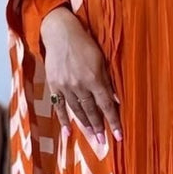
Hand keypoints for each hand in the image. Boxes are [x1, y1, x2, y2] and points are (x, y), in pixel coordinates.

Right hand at [40, 8, 121, 144]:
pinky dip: (64, 120)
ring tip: (93, 137)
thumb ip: (107, 81)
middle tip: (104, 141)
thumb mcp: (102, 59)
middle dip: (99, 127)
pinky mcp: (54, 85)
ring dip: (86, 125)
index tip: (118, 136)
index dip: (113, 121)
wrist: (60, 33)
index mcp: (94, 78)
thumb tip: (115, 100)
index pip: (106, 105)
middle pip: (91, 111)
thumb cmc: (85, 43)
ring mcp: (65, 87)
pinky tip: (68, 132)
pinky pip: (59, 107)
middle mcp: (79, 85)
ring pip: (77, 111)